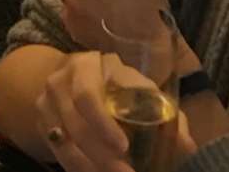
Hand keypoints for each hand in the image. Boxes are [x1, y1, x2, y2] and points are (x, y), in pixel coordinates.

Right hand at [33, 52, 193, 171]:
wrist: (75, 78)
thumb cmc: (117, 84)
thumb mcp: (140, 89)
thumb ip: (163, 113)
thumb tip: (187, 146)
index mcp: (85, 66)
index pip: (86, 95)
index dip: (102, 124)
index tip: (124, 147)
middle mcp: (58, 83)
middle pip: (74, 125)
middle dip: (101, 156)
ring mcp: (45, 105)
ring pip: (63, 145)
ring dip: (91, 168)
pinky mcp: (42, 126)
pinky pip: (58, 154)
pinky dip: (79, 169)